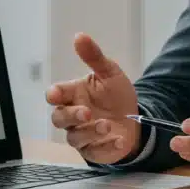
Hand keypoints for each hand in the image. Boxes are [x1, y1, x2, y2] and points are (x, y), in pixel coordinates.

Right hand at [46, 33, 141, 164]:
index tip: (57, 94)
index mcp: (73, 95)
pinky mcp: (94, 151)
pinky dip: (107, 147)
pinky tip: (119, 140)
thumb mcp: (110, 73)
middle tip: (87, 112)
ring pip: (75, 137)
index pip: (55, 95)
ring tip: (107, 125)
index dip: (54, 95)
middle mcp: (73, 116)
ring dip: (90, 132)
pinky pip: (94, 152)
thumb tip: (79, 36)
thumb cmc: (116, 96)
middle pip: (59, 118)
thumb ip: (94, 57)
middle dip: (71, 116)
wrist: (136, 119)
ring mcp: (82, 135)